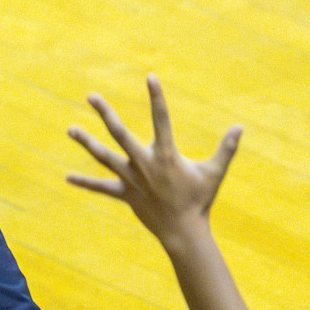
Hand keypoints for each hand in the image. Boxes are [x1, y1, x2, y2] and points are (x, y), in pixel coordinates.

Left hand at [67, 74, 242, 252]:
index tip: (150, 76)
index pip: (161, 118)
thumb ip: (226, 148)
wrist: (184, 233)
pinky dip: (85, 182)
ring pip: (103, 156)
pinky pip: (101, 187)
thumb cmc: (200, 200)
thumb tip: (240, 127)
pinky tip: (68, 177)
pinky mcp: (124, 194)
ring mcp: (131, 178)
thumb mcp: (215, 173)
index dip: (156, 97)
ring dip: (86, 142)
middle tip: (90, 96)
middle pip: (120, 133)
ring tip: (70, 129)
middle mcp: (144, 163)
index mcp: (166, 154)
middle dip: (105, 113)